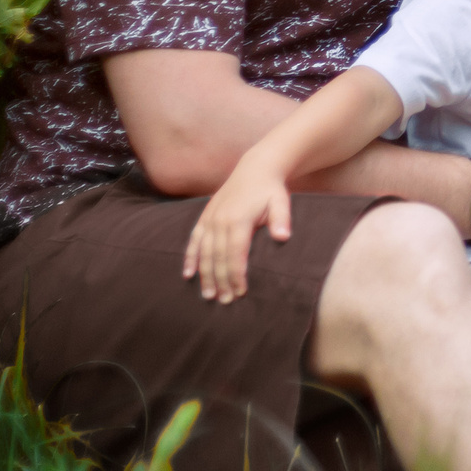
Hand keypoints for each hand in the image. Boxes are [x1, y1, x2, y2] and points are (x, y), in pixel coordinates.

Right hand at [182, 158, 291, 302]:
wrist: (255, 168)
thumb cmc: (271, 190)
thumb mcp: (281, 202)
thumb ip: (282, 220)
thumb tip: (283, 237)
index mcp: (239, 219)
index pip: (235, 253)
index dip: (236, 274)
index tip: (240, 292)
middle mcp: (220, 220)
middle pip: (218, 257)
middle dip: (221, 280)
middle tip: (225, 301)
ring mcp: (210, 219)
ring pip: (204, 252)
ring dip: (205, 275)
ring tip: (209, 295)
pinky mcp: (205, 217)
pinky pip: (194, 240)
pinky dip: (190, 258)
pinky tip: (188, 274)